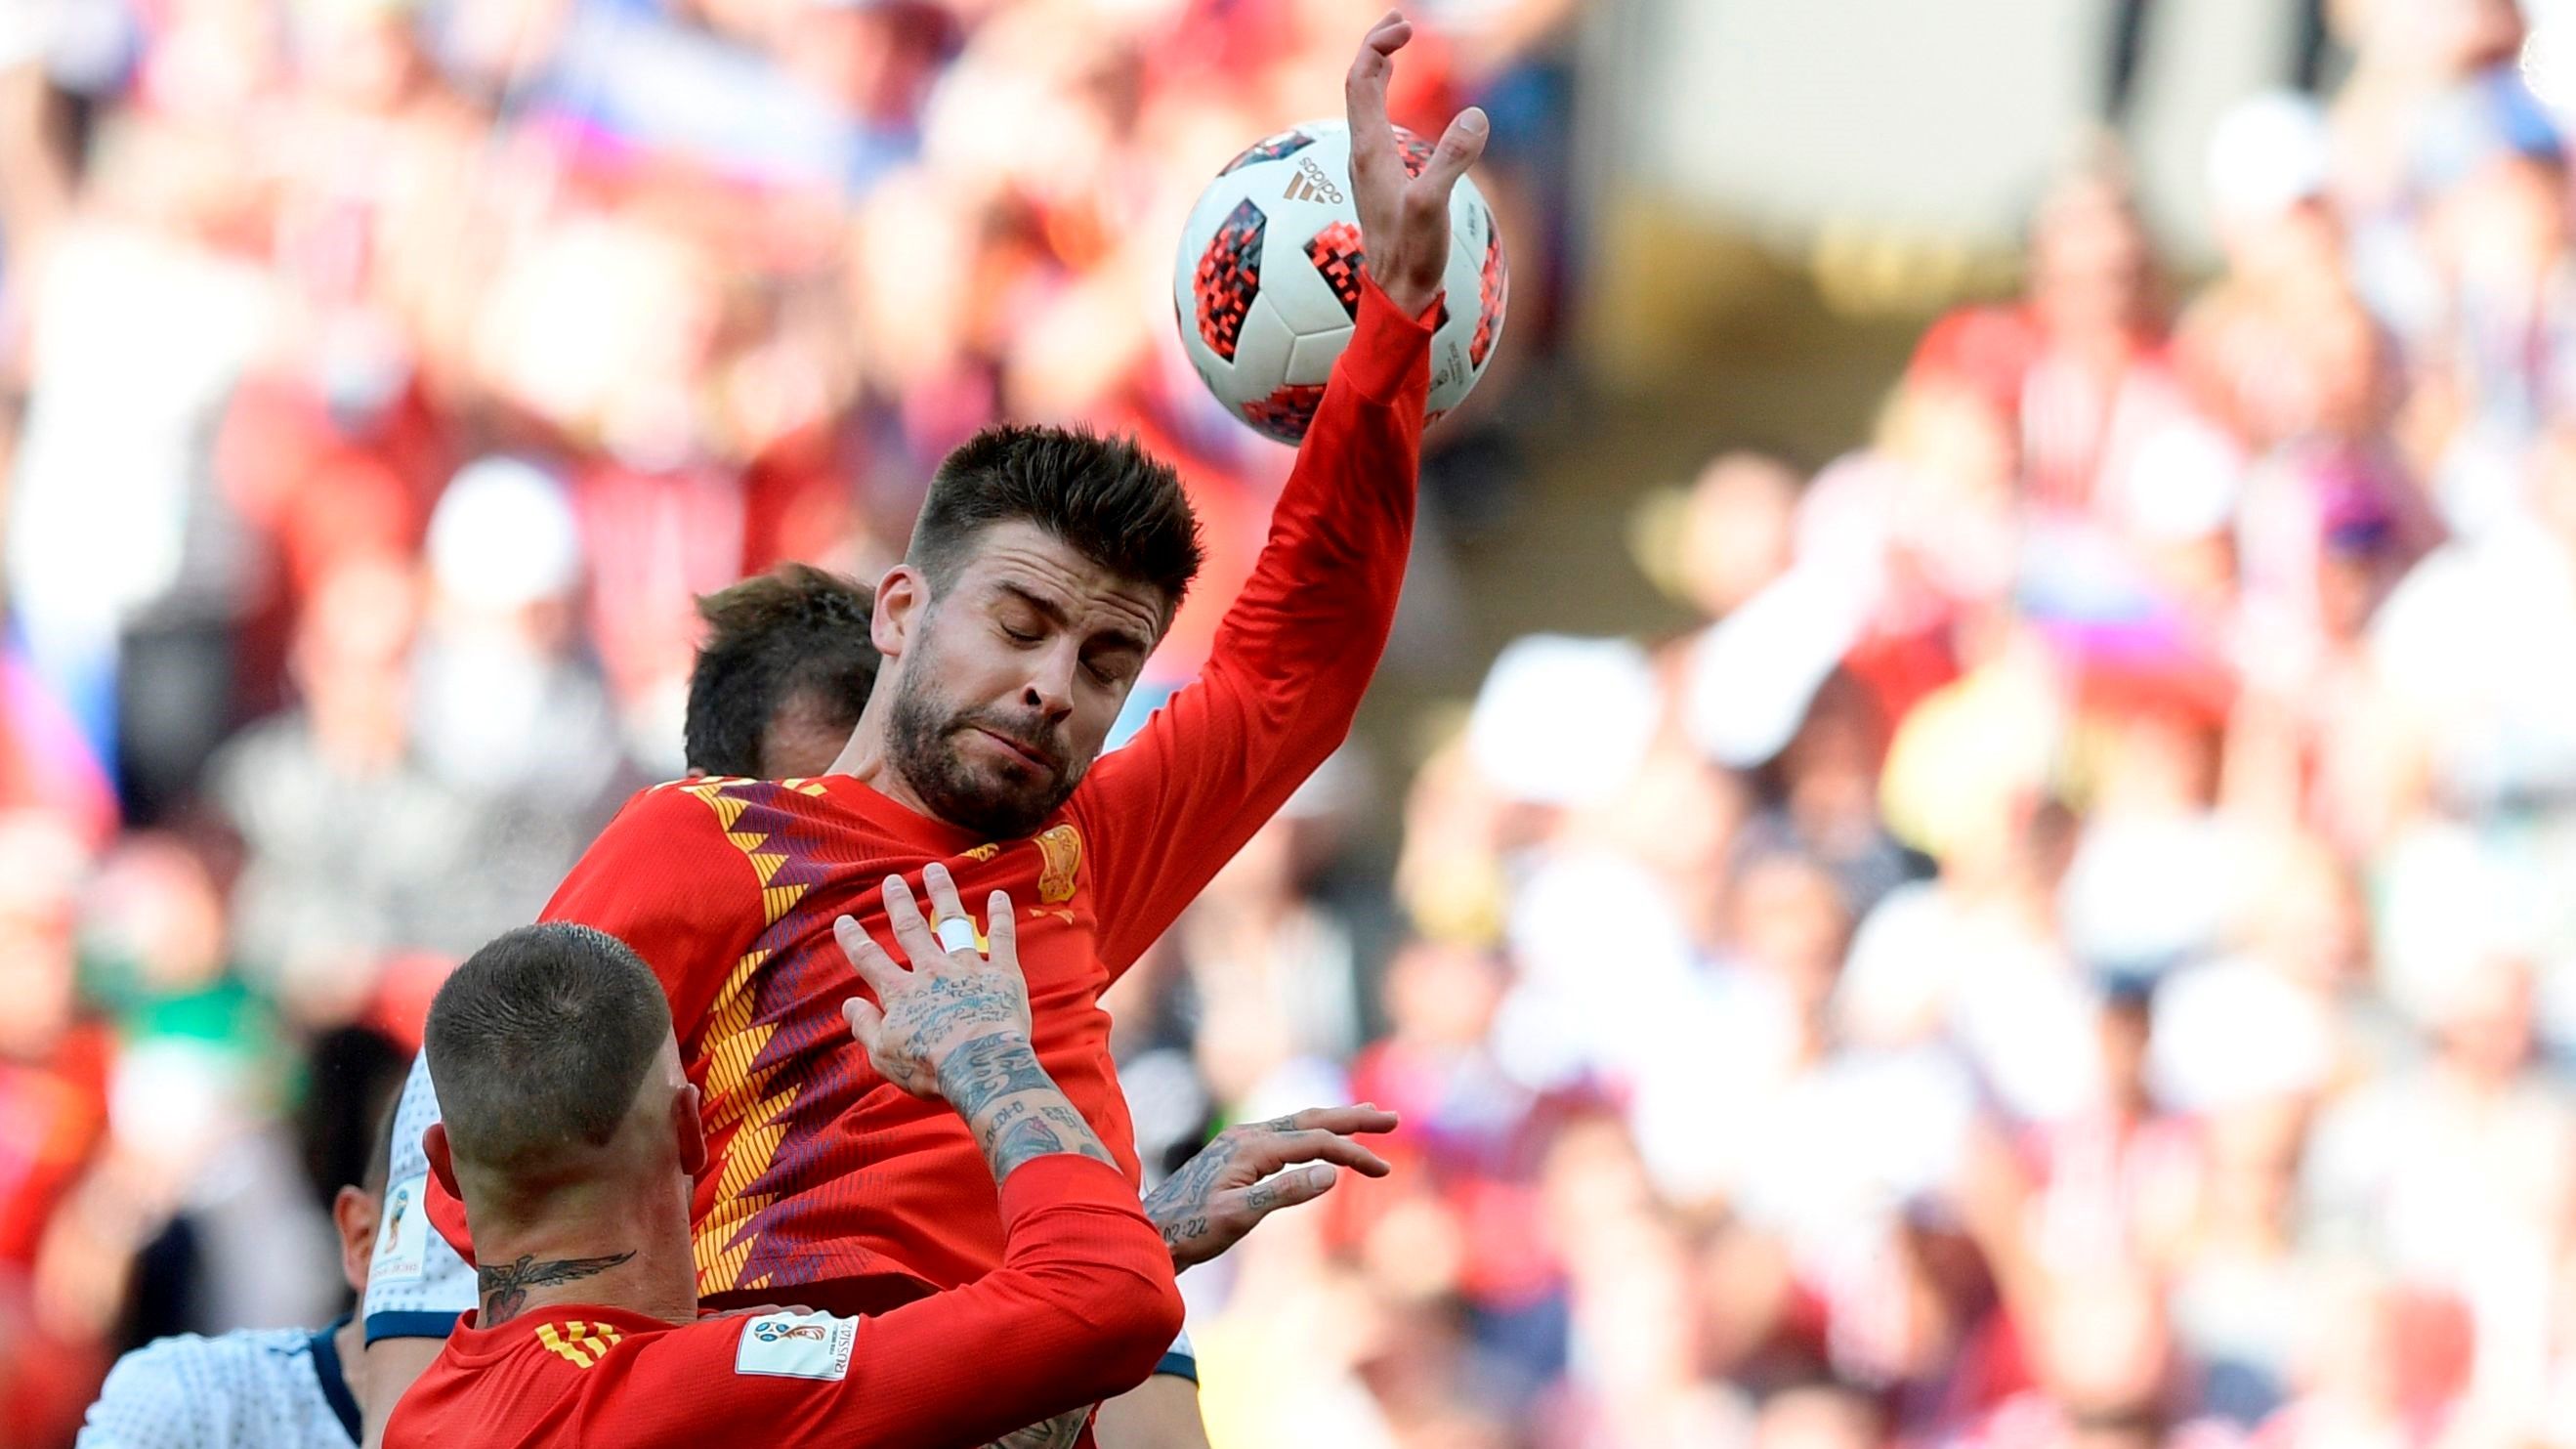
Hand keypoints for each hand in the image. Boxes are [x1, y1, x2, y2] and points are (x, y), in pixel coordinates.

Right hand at [837, 863, 1034, 1100]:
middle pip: (911, 929)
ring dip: (943, 894)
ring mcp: (968, 969)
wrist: (979, 1065)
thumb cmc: (929, 1068)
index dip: (853, 939)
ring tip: (935, 870)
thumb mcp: (883, 1056)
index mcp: (901, 993)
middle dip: (899, 903)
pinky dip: (1001, 915)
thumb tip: (848, 1004)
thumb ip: (865, 1027)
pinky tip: (1000, 894)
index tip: (843, 921)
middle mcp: (932, 972)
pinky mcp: (1002, 974)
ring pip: (952, 922)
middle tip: (892, 881)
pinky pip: (1002, 938)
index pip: (870, 960)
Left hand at [1144, 1105, 1397, 1269]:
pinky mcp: (1235, 1154)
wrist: (1151, 1233)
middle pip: (1310, 1119)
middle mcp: (1246, 1136)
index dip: (1354, 1153)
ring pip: (1296, 1124)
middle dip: (1353, 1118)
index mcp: (1251, 1148)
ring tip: (1365, 1118)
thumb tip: (1332, 1174)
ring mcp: (1239, 1143)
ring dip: (1333, 1121)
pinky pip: (1282, 1135)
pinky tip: (1318, 1141)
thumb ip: (1285, 1194)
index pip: (1316, 1143)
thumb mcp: (1240, 1218)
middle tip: (1391, 1117)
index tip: (1385, 1170)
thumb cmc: (1192, 1231)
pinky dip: (1310, 1133)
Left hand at [1346, 10, 1487, 317]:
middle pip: (1360, 84)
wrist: (1396, 296)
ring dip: (1379, 70)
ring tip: (1398, 46)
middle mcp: (1363, 153)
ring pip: (1365, 104)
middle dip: (1377, 47)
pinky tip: (1397, 101)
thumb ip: (1453, 160)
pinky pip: (1376, 124)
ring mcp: (1370, 167)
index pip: (1362, 80)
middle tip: (1402, 22)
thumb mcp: (1433, 205)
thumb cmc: (1411, 255)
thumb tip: (1476, 116)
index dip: (1378, 46)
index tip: (1406, 27)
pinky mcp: (1381, 181)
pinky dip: (1386, 97)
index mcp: (1370, 150)